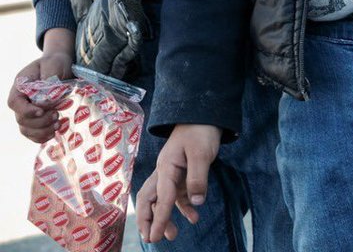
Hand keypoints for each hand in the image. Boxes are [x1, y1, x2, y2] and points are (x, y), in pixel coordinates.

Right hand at [6, 49, 73, 142]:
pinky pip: (32, 134)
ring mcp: (26, 110)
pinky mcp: (34, 119)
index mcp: (20, 85)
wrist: (60, 66)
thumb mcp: (54, 66)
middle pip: (21, 119)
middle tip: (56, 115)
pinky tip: (53, 132)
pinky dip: (41, 136)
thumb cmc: (56, 63)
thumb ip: (49, 83)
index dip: (26, 110)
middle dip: (39, 122)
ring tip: (58, 124)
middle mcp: (20, 100)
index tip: (41, 111)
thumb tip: (45, 103)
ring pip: (26, 129)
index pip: (14, 102)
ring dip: (41, 131)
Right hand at [138, 124, 221, 242]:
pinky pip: (179, 194)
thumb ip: (198, 177)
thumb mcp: (201, 153)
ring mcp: (173, 172)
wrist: (205, 113)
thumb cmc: (200, 130)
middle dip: (147, 219)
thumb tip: (197, 202)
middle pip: (149, 198)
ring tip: (173, 235)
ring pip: (163, 198)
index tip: (153, 238)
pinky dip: (184, 207)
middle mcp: (165, 170)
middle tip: (150, 238)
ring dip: (165, 217)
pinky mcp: (183, 173)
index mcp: (166, 165)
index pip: (162, 196)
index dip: (159, 218)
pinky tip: (194, 217)